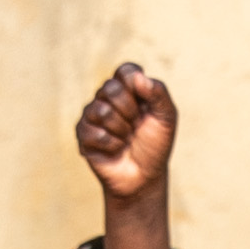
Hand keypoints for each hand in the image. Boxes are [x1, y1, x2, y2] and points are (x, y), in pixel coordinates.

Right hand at [73, 61, 176, 205]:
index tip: (145, 102)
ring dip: (121, 130)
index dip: (135, 85)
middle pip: (111, 88)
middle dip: (129, 111)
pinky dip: (112, 144)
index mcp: (128, 89)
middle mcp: (107, 97)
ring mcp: (92, 114)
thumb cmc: (155, 145)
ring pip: (102, 110)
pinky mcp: (83, 133)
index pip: (125, 71)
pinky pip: (94, 132)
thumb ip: (159, 93)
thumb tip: (139, 77)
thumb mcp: (166, 118)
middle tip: (135, 125)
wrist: (144, 177)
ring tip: (126, 139)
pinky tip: (115, 149)